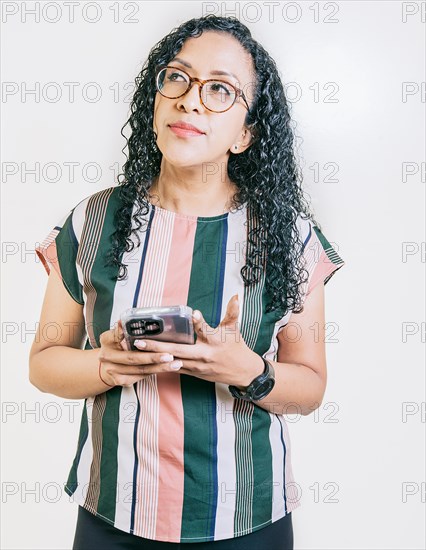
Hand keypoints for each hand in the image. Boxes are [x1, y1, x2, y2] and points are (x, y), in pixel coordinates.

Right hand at [98, 320, 183, 387]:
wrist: (107, 366)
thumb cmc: (117, 346)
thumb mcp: (117, 334)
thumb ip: (123, 328)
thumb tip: (124, 321)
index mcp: (106, 340)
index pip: (117, 336)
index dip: (130, 338)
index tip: (142, 340)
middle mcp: (106, 357)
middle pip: (133, 358)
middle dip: (153, 357)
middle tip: (170, 355)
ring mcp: (113, 371)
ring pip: (141, 369)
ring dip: (160, 367)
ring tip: (176, 363)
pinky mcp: (122, 380)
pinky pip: (142, 376)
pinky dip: (156, 372)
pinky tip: (169, 368)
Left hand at [133, 295, 264, 386]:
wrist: (242, 372)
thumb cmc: (236, 347)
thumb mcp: (234, 329)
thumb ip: (232, 311)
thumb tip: (234, 295)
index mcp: (215, 340)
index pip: (206, 329)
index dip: (199, 322)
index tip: (193, 313)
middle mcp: (204, 354)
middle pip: (180, 350)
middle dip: (159, 346)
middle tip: (142, 341)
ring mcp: (198, 365)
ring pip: (173, 361)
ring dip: (156, 356)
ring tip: (139, 349)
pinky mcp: (194, 372)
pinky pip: (175, 368)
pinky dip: (162, 364)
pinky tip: (148, 360)